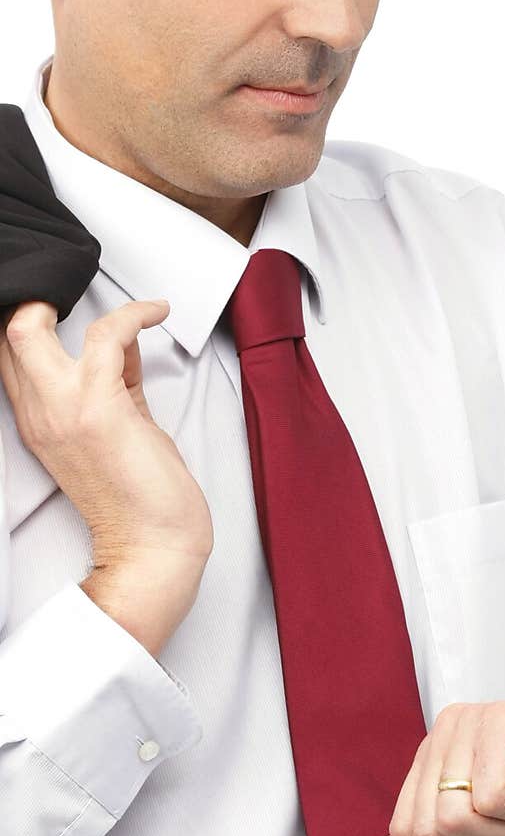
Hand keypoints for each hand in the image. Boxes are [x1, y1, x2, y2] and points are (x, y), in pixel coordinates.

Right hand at [0, 298, 213, 569]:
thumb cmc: (141, 493)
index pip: (7, 357)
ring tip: (135, 308)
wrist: (154, 544)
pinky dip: (135, 314)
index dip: (25, 320)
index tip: (61, 299)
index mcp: (37, 420)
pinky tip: (158, 312)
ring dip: (77, 301)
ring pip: (29, 328)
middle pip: (5, 336)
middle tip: (78, 290)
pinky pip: (106, 335)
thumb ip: (115, 379)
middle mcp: (38, 414)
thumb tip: (123, 337)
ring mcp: (61, 410)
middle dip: (32, 299)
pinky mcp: (97, 406)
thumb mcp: (119, 422)